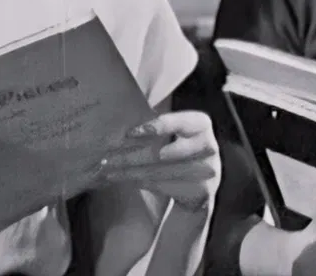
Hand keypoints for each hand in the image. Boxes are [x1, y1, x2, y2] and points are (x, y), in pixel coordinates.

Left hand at [98, 110, 220, 210]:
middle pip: (161, 153)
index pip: (178, 123)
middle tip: (106, 158)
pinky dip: (140, 182)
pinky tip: (125, 179)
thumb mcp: (174, 134)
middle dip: (129, 156)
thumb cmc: (180, 150)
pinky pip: (162, 186)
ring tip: (108, 171)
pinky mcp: (200, 191)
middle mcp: (209, 146)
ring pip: (158, 172)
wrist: (200, 185)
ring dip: (129, 172)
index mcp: (201, 124)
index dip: (155, 127)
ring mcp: (207, 170)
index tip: (129, 133)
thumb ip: (155, 129)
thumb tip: (118, 131)